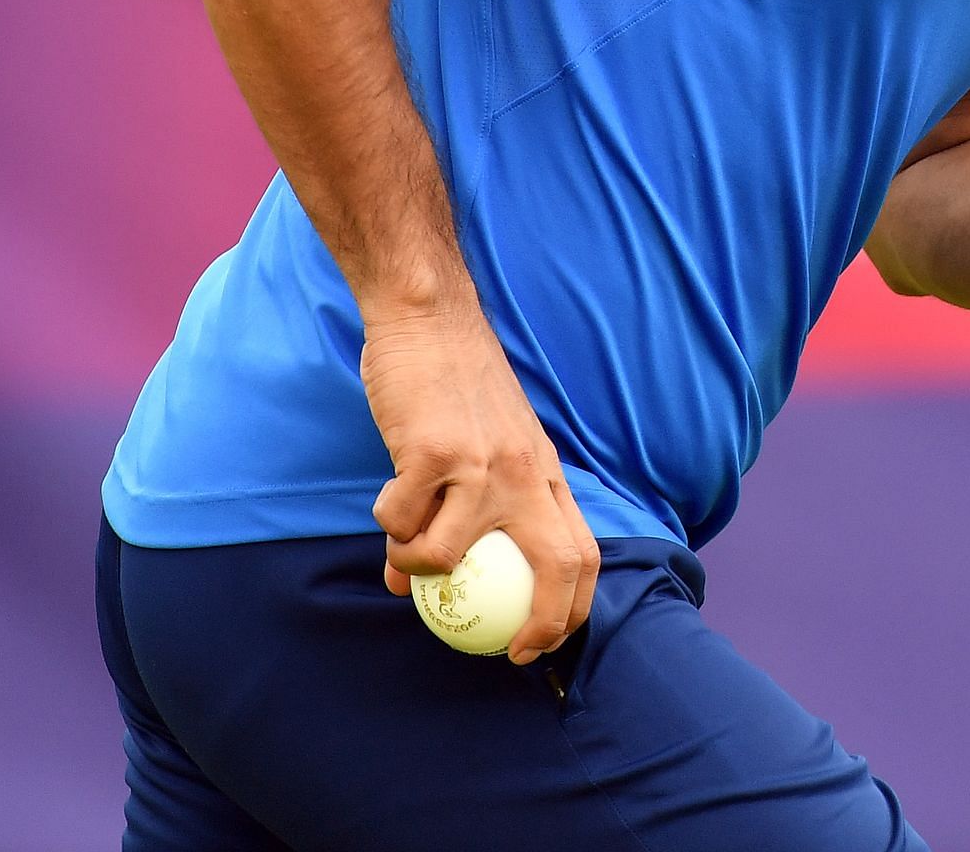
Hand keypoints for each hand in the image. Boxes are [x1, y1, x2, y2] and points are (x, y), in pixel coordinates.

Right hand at [358, 298, 599, 664]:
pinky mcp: (432, 452)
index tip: (545, 643)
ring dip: (417, 568)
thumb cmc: (456, 385)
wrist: (430, 319)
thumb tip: (421, 583)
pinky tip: (387, 504)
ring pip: (447, 555)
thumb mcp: (489, 446)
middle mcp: (524, 473)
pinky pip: (401, 519)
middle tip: (506, 648)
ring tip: (402, 553)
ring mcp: (480, 464)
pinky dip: (388, 524)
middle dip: (540, 623)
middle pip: (555, 565)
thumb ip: (471, 509)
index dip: (572, 608)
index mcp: (545, 473)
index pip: (582, 553)